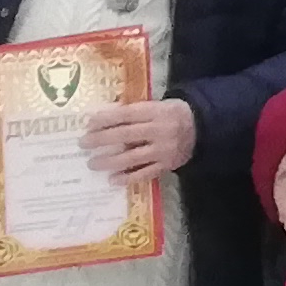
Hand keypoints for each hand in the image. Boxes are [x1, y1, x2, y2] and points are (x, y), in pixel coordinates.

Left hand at [81, 97, 198, 180]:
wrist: (202, 128)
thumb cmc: (172, 114)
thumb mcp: (157, 105)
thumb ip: (135, 112)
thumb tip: (103, 119)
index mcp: (156, 112)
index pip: (126, 114)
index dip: (106, 119)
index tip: (88, 124)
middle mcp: (160, 130)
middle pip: (125, 135)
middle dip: (101, 139)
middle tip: (83, 144)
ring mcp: (164, 149)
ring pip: (132, 157)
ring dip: (109, 161)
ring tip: (92, 163)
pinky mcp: (167, 165)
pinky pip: (145, 173)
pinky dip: (128, 177)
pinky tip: (112, 179)